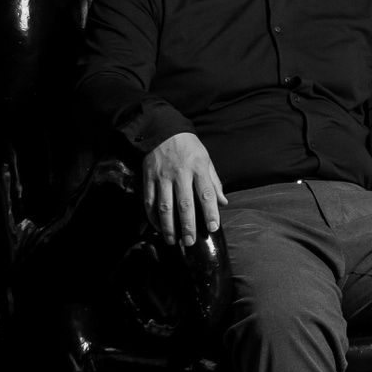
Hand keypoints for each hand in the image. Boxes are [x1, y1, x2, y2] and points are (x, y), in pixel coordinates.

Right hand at [142, 131, 228, 246]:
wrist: (162, 130)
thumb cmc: (189, 147)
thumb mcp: (206, 159)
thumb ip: (214, 182)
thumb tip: (223, 203)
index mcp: (198, 168)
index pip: (206, 193)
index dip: (210, 212)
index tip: (213, 227)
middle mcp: (180, 173)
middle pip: (185, 203)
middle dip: (188, 225)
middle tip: (190, 242)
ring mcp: (162, 176)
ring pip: (165, 206)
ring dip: (169, 226)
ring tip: (173, 241)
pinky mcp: (148, 178)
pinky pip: (149, 201)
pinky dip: (153, 217)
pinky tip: (159, 227)